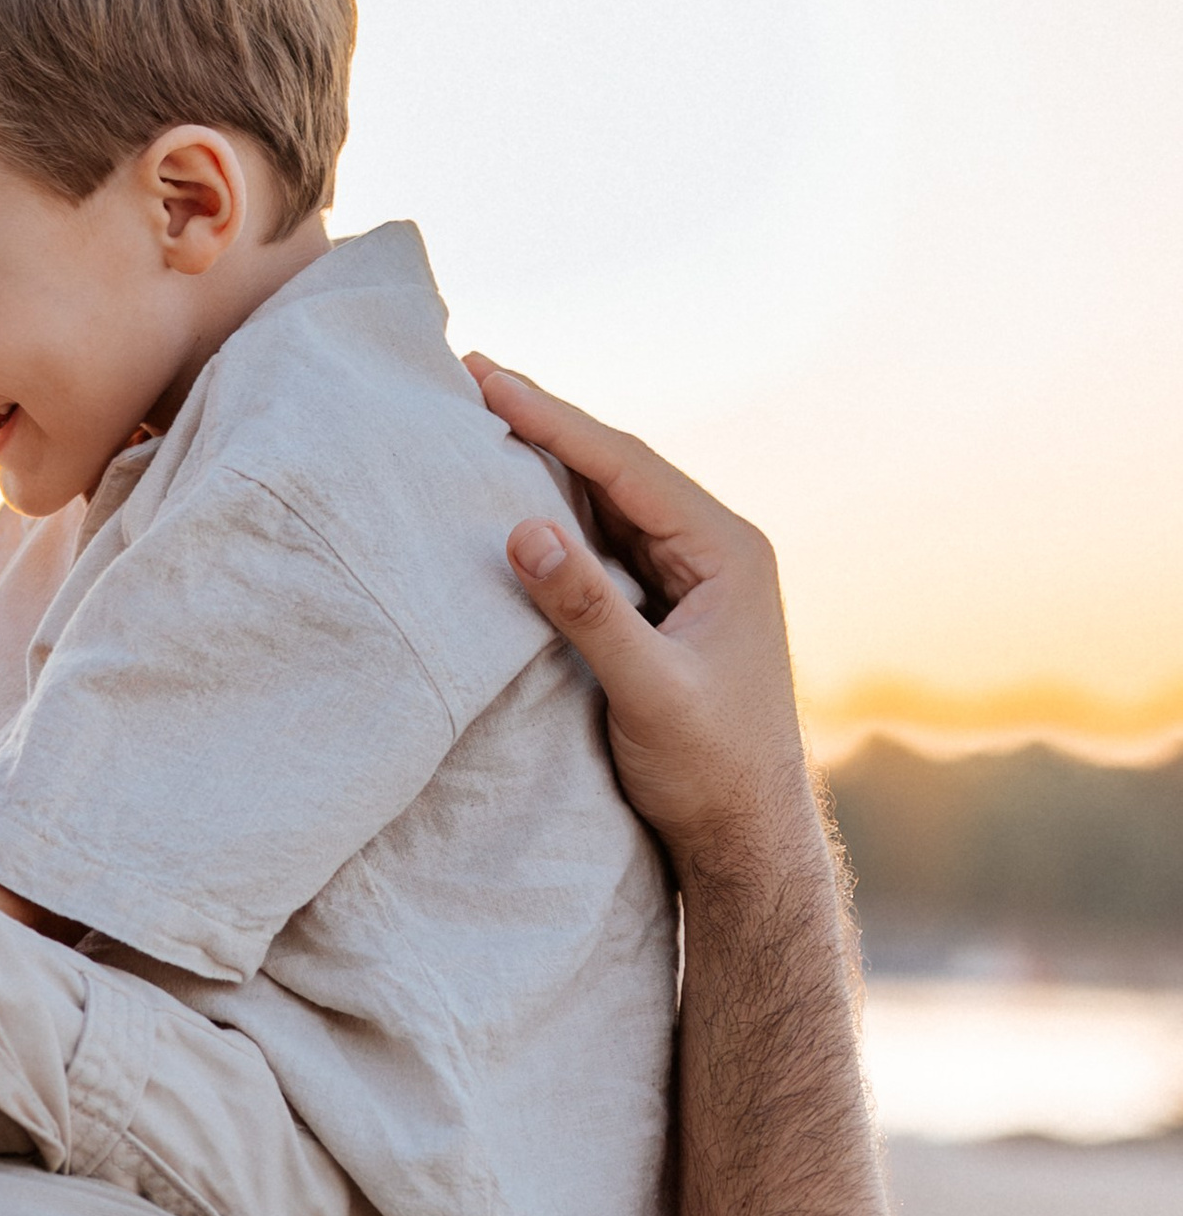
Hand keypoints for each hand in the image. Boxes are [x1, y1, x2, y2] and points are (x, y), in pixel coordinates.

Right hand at [466, 358, 817, 874]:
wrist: (746, 838)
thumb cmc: (711, 771)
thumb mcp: (647, 690)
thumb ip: (587, 610)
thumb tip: (523, 529)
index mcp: (727, 551)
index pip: (626, 466)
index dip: (553, 420)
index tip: (487, 381)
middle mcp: (714, 551)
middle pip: (616, 469)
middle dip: (544, 425)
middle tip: (470, 376)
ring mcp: (690, 578)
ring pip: (607, 503)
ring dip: (545, 466)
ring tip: (477, 421)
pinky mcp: (665, 608)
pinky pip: (603, 544)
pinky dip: (554, 517)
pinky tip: (509, 502)